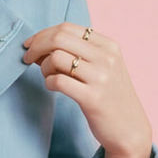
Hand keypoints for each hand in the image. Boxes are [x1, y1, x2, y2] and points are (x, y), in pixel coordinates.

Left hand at [22, 22, 152, 157]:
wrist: (129, 129)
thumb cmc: (110, 97)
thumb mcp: (103, 67)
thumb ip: (78, 53)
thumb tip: (39, 45)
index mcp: (109, 46)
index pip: (67, 28)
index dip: (43, 34)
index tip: (31, 45)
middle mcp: (106, 58)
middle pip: (59, 38)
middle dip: (36, 46)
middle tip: (27, 58)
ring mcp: (101, 77)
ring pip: (56, 58)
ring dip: (44, 68)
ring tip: (48, 77)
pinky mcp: (92, 98)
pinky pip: (58, 81)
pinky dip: (49, 83)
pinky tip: (54, 87)